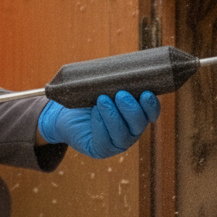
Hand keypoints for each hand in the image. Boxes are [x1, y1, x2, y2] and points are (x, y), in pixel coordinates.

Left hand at [38, 90, 159, 159]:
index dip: (151, 106)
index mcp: (136, 115)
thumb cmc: (87, 97)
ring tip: (102, 100)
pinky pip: (105, 142)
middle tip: (120, 94)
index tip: (146, 93)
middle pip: (139, 125)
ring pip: (122, 135)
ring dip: (113, 116)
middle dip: (131, 109)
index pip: (151, 113)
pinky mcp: (101, 150)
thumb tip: (127, 65)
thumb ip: (115, 81)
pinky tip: (95, 113)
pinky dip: (101, 125)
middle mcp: (130, 132)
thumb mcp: (103, 87)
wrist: (65, 113)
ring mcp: (117, 144)